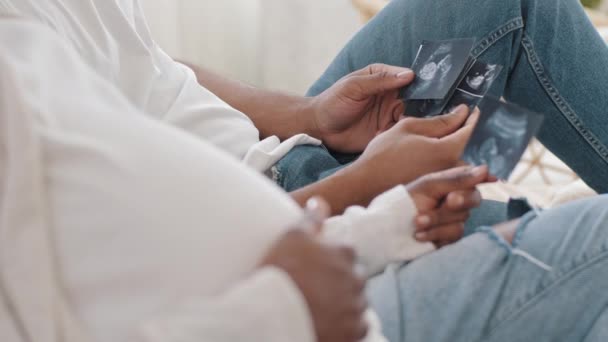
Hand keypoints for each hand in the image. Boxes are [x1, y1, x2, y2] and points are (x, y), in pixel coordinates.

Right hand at [259, 199, 368, 341]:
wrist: (274, 311)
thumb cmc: (281, 270)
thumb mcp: (292, 236)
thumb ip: (310, 218)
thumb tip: (320, 202)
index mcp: (345, 253)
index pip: (345, 254)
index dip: (329, 262)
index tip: (314, 270)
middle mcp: (356, 278)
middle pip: (352, 280)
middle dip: (339, 284)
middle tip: (315, 291)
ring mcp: (356, 307)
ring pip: (356, 305)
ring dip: (344, 306)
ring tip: (319, 310)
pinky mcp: (353, 332)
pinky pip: (357, 329)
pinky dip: (346, 328)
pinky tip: (328, 325)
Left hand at [311, 64, 414, 152]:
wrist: (319, 128)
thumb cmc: (332, 102)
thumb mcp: (355, 87)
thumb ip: (380, 80)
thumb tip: (409, 74)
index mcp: (382, 78)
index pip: (407, 76)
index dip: (419, 81)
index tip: (431, 88)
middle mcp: (389, 95)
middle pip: (414, 98)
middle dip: (420, 104)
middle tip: (419, 110)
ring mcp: (388, 114)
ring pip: (410, 115)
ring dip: (409, 120)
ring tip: (403, 124)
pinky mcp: (385, 131)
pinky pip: (399, 132)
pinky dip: (399, 133)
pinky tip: (390, 134)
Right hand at [344, 105, 478, 199]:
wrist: (366, 185)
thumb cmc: (384, 154)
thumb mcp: (409, 127)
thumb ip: (439, 121)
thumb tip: (462, 112)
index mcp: (447, 150)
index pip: (469, 130)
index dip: (472, 117)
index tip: (473, 109)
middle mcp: (452, 169)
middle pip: (468, 148)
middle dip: (466, 135)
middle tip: (461, 123)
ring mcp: (445, 183)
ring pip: (461, 163)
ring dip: (459, 151)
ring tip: (448, 141)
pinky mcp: (437, 192)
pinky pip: (452, 176)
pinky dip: (450, 166)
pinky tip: (438, 160)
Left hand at [407, 166, 493, 246]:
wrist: (390, 227)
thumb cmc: (407, 201)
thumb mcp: (429, 186)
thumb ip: (457, 179)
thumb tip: (485, 169)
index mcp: (453, 183)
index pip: (475, 178)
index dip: (484, 179)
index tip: (492, 179)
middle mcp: (458, 201)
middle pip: (474, 199)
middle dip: (459, 201)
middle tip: (448, 201)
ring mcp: (455, 220)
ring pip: (461, 220)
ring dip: (437, 220)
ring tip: (417, 221)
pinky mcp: (449, 238)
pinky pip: (452, 236)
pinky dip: (434, 234)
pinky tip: (419, 234)